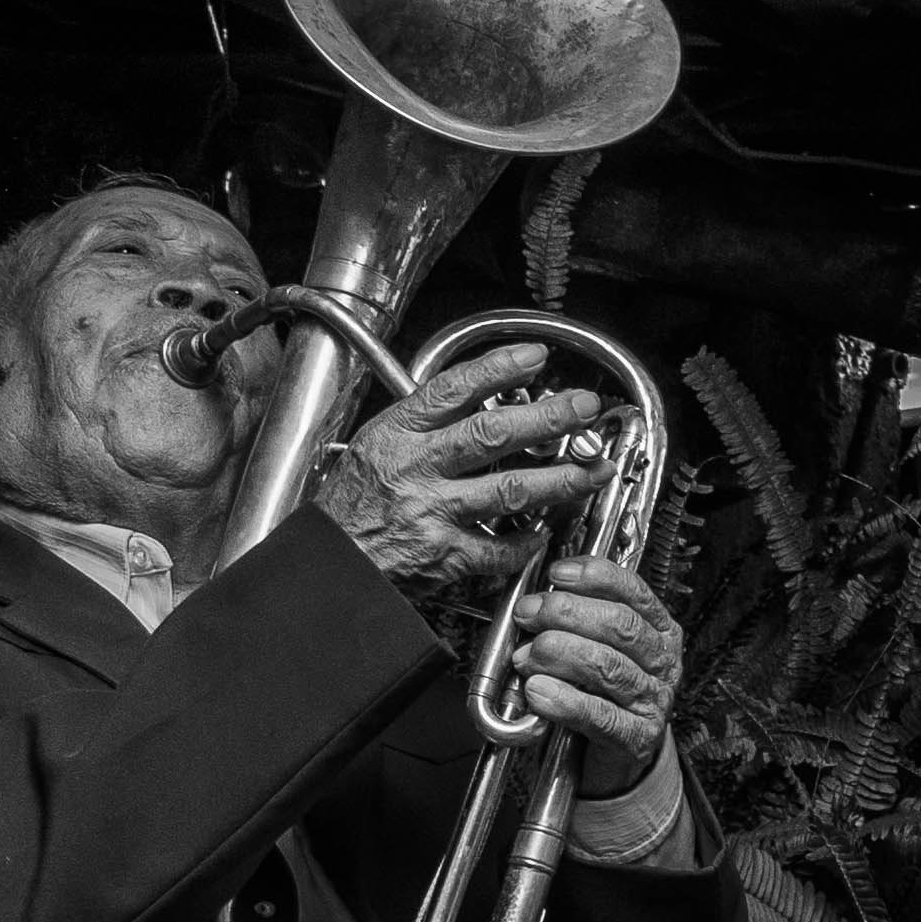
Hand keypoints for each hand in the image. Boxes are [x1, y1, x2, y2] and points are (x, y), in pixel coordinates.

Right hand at [307, 338, 602, 595]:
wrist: (325, 564)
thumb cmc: (349, 506)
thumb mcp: (374, 447)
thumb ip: (423, 425)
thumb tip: (478, 397)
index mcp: (397, 435)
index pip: (453, 390)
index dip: (499, 369)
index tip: (536, 357)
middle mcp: (417, 470)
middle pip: (492, 435)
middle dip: (548, 418)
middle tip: (585, 407)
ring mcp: (432, 514)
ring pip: (508, 490)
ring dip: (560, 480)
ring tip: (594, 470)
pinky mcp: (442, 557)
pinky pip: (497, 549)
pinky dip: (526, 542)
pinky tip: (547, 531)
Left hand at [500, 551, 680, 784]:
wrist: (620, 755)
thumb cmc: (604, 694)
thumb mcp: (600, 649)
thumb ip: (579, 622)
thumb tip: (536, 601)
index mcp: (659, 631)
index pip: (634, 593)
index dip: (596, 577)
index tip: (559, 572)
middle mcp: (662, 662)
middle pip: (620, 626)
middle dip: (567, 613)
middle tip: (528, 613)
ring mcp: (652, 700)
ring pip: (608, 667)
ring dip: (559, 655)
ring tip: (526, 655)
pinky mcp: (636, 737)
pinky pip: (599, 714)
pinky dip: (563, 701)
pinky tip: (537, 692)